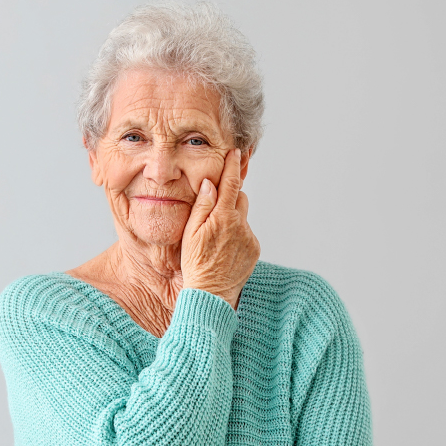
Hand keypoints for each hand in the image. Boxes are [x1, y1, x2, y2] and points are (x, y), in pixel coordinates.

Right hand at [181, 148, 260, 310]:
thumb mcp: (190, 232)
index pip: (230, 183)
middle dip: (229, 198)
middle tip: (214, 213)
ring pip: (242, 217)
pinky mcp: (255, 249)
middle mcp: (240, 225)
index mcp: (223, 217)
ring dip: (232, 219)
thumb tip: (209, 183)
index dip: (232, 166)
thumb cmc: (195, 263)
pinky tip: (224, 249)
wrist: (211, 293)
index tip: (235, 152)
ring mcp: (249, 237)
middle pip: (239, 198)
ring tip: (217, 238)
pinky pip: (246, 233)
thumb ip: (202, 205)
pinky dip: (237, 235)